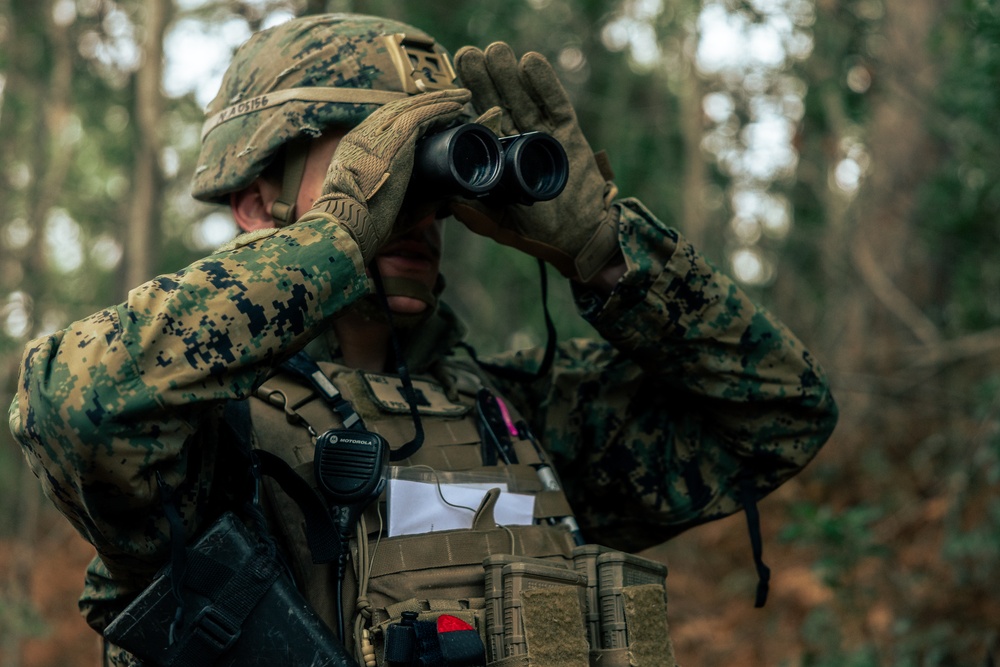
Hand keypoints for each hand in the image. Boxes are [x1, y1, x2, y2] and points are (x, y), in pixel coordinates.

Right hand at [299, 88, 470, 263]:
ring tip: (462, 98)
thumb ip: (407, 197)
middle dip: (426, 102)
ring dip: (440, 101)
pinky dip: (440, 110)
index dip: (407, 115)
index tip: (429, 114)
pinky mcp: (393, 140)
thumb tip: (441, 196)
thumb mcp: (380, 205)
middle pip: (398, 110)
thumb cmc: (362, 225)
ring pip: (412, 108)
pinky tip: (457, 108)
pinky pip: (420, 116)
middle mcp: (363, 136)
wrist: (346, 224)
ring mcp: (376, 135)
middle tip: (451, 99)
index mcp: (354, 150)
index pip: (382, 123)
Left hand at [452, 42, 619, 281]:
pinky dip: (544, 84)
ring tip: (495, 50)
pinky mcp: (567, 133)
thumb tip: (449, 202)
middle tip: (468, 54)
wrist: (579, 236)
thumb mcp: (499, 222)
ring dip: (509, 74)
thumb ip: (476, 211)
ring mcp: (543, 133)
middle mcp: (519, 139)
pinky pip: (555, 104)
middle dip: (484, 79)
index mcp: (499, 156)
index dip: (467, 100)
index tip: (451, 83)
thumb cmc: (538, 231)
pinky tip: (530, 62)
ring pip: (524, 98)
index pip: (480, 122)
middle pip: (500, 102)